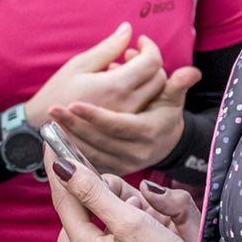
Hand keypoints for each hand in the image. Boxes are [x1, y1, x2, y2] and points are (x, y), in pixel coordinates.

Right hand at [25, 24, 163, 125]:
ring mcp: (127, 120)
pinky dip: (140, 93)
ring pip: (154, 95)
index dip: (150, 47)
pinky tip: (120, 88)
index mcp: (116, 87)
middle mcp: (127, 105)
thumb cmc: (57, 92)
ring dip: (146, 78)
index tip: (140, 40)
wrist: (43, 126)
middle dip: (150, 62)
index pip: (152, 62)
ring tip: (122, 71)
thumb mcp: (79, 65)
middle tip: (129, 55)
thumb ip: (108, 47)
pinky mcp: (124, 129)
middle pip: (159, 78)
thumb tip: (128, 29)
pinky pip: (144, 107)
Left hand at [46, 154, 191, 241]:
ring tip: (132, 213)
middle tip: (114, 191)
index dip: (60, 169)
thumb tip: (63, 169)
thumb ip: (94, 194)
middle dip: (89, 202)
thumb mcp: (130, 222)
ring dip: (106, 224)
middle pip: (76, 224)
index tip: (53, 145)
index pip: (64, 199)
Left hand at [51, 50, 201, 174]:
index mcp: (149, 132)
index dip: (96, 115)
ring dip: (68, 136)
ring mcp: (124, 164)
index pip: (118, 125)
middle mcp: (137, 152)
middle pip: (100, 139)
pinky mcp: (113, 170)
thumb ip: (176, 85)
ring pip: (91, 152)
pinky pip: (88, 163)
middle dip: (74, 124)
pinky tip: (54, 137)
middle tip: (52, 108)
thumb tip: (191, 71)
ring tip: (50, 118)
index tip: (73, 103)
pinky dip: (71, 150)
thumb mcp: (171, 100)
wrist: (164, 142)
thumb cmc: (164, 113)